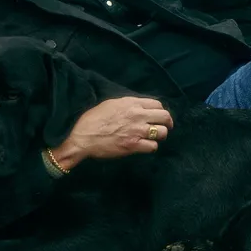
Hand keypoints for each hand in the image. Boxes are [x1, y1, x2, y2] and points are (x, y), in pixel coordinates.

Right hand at [50, 96, 173, 168]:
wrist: (83, 137)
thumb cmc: (93, 119)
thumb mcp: (111, 104)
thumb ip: (128, 104)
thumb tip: (138, 106)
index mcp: (132, 103)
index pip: (157, 104)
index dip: (160, 111)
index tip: (158, 116)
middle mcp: (138, 115)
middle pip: (165, 117)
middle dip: (167, 123)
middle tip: (165, 127)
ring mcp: (137, 131)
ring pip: (162, 132)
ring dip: (160, 135)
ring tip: (154, 138)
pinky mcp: (134, 145)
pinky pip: (153, 146)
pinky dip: (151, 147)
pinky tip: (145, 146)